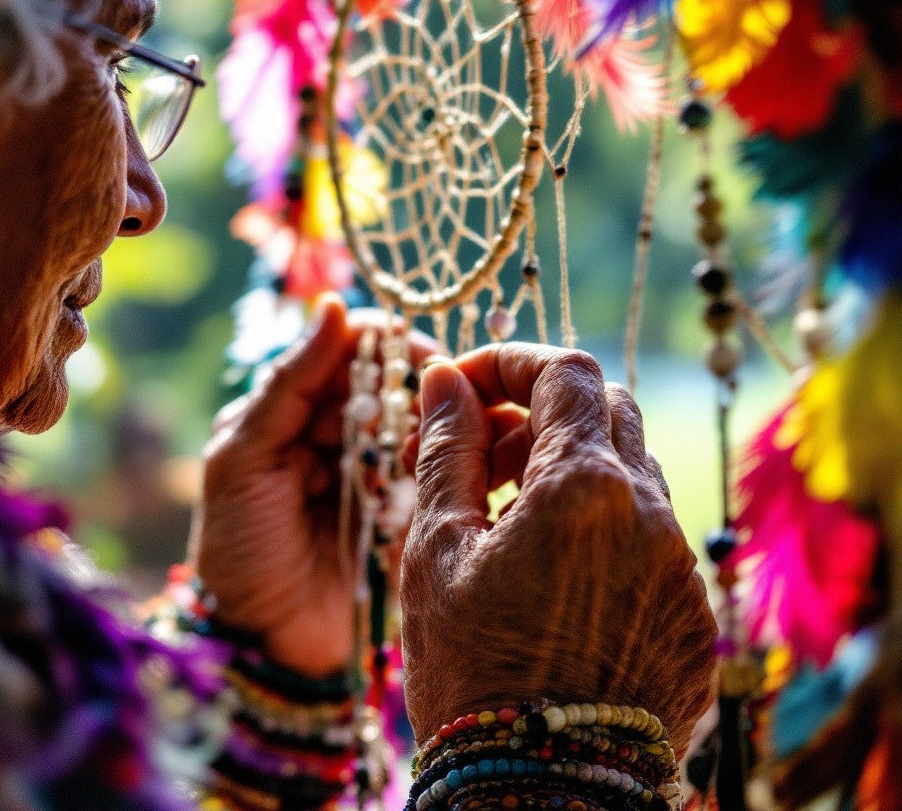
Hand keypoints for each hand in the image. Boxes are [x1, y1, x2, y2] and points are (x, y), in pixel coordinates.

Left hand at [193, 296, 437, 676]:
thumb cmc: (237, 548)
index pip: (346, 352)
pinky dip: (442, 468)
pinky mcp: (403, 512)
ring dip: (432, 430)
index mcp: (292, 410)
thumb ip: (288, 383)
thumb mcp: (244, 457)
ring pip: (418, 427)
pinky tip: (450, 471)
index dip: (384, 345)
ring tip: (444, 443)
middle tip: (442, 402)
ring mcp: (372, 473)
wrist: (259, 646)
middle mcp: (334, 433)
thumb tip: (332, 305)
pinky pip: (431, 474)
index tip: (420, 353)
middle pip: (390, 386)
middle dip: (415, 389)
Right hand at [400, 345, 715, 754]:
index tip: (463, 386)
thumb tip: (443, 377)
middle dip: (536, 413)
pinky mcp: (692, 613)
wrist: (534, 798)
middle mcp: (653, 515)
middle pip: (605, 409)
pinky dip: (601, 524)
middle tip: (477, 455)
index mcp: (586, 488)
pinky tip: (550, 573)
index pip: (565, 370)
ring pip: (630, 471)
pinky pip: (650, 535)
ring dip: (568, 468)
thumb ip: (447, 446)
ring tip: (504, 517)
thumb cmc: (467, 672)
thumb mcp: (436, 547)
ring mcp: (681, 567)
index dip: (508, 361)